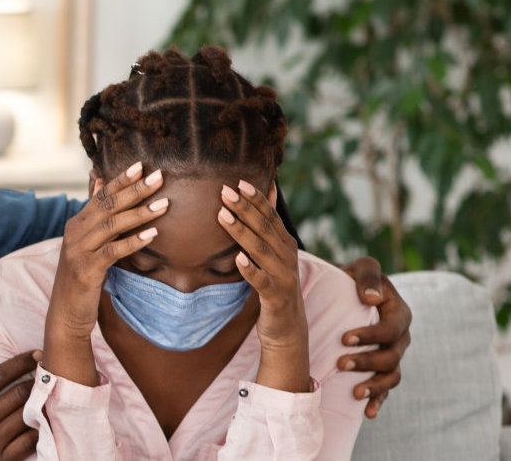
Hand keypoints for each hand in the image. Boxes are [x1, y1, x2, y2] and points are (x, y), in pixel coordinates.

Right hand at [0, 347, 40, 460]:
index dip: (18, 363)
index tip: (34, 354)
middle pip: (16, 395)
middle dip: (36, 381)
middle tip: (48, 372)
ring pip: (25, 417)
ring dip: (41, 404)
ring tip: (51, 394)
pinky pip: (28, 442)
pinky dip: (39, 431)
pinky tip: (45, 422)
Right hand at [43, 161, 165, 384]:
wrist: (66, 312)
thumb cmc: (81, 276)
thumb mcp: (86, 243)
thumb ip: (94, 214)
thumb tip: (98, 179)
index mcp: (76, 223)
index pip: (100, 195)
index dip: (120, 179)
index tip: (141, 165)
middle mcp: (74, 232)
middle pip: (108, 205)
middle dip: (135, 190)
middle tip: (159, 176)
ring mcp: (78, 251)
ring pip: (112, 225)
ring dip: (139, 213)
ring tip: (164, 204)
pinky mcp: (86, 270)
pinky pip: (112, 251)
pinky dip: (133, 241)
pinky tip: (152, 234)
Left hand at [219, 179, 312, 392]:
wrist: (287, 328)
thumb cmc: (275, 285)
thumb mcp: (273, 253)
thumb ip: (269, 225)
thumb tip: (269, 189)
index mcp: (285, 244)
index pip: (270, 216)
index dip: (255, 199)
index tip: (237, 182)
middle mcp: (288, 256)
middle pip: (264, 228)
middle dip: (245, 208)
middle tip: (224, 191)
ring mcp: (284, 276)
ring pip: (261, 250)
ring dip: (242, 233)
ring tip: (223, 216)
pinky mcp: (276, 296)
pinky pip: (262, 281)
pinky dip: (250, 269)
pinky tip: (238, 259)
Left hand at [338, 256, 411, 417]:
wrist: (341, 294)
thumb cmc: (352, 279)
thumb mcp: (361, 268)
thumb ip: (368, 276)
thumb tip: (372, 299)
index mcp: (399, 313)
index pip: (391, 329)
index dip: (371, 336)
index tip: (345, 338)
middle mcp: (400, 337)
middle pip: (391, 357)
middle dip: (367, 362)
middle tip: (340, 364)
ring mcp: (393, 356)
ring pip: (392, 377)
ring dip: (376, 387)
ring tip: (356, 393)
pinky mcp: (381, 370)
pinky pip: (386, 390)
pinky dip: (379, 402)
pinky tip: (368, 413)